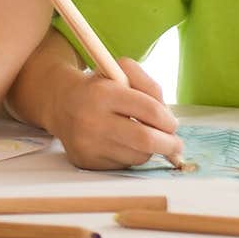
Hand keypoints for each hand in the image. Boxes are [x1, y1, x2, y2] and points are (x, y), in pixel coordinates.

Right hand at [51, 57, 181, 170]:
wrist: (62, 103)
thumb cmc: (101, 86)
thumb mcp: (122, 72)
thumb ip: (150, 87)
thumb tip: (169, 120)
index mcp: (103, 93)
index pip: (149, 110)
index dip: (168, 120)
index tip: (173, 124)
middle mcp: (93, 119)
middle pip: (145, 140)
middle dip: (168, 144)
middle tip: (176, 145)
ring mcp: (88, 143)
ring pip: (136, 156)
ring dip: (149, 150)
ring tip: (145, 138)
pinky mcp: (86, 161)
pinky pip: (122, 165)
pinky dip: (131, 156)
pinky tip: (124, 144)